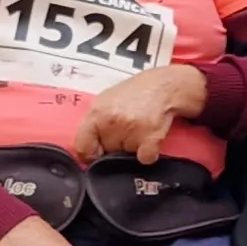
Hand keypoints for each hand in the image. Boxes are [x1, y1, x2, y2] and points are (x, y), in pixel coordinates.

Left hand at [75, 65, 207, 164]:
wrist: (164, 86)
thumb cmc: (133, 94)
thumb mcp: (104, 101)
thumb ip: (92, 124)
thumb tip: (84, 152)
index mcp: (96, 113)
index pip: (82, 146)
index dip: (89, 153)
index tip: (97, 152)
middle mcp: (111, 122)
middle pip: (106, 154)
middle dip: (114, 147)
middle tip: (125, 129)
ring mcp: (131, 130)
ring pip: (125, 157)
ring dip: (132, 148)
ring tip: (138, 129)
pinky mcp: (150, 138)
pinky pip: (144, 158)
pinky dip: (149, 153)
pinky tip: (150, 138)